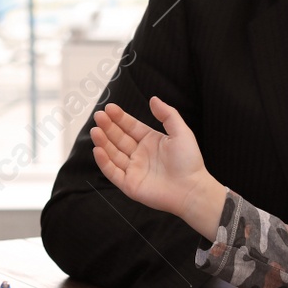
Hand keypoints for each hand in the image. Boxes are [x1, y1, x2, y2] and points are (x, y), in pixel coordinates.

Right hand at [91, 97, 226, 235]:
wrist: (191, 189)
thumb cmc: (189, 161)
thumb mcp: (181, 132)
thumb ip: (167, 115)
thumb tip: (153, 99)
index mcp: (150, 141)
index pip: (130, 126)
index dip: (119, 117)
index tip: (109, 107)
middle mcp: (140, 154)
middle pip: (119, 138)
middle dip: (108, 127)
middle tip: (99, 116)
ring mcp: (133, 169)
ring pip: (113, 153)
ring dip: (103, 142)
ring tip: (95, 130)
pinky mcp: (129, 184)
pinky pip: (112, 172)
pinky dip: (104, 162)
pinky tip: (98, 150)